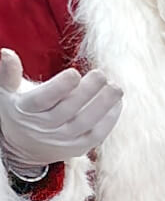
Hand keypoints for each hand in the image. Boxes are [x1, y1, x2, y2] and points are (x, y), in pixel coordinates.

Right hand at [0, 49, 122, 173]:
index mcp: (25, 110)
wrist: (23, 146)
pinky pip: (97, 134)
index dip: (59, 88)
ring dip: (103, 105)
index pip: (42, 100)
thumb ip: (7, 72)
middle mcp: (43, 128)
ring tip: (115, 88)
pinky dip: (110, 119)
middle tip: (101, 74)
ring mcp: (62, 140)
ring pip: (85, 123)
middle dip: (87, 92)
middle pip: (68, 110)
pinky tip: (117, 102)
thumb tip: (6, 52)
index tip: (74, 73)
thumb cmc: (18, 109)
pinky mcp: (78, 147)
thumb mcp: (6, 91)